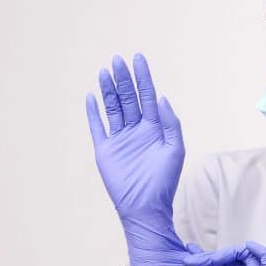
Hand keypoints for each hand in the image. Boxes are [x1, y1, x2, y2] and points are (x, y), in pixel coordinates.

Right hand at [85, 53, 186, 265]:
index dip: (143, 77)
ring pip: (113, 108)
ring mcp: (120, 139)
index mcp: (154, 128)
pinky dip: (93, 112)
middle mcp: (136, 130)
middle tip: (117, 60)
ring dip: (108, 90)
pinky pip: (97, 127)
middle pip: (128, 98)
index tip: (138, 59)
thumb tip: (161, 97)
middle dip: (123, 79)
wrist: (145, 207)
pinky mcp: (105, 150)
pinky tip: (91, 97)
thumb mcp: (174, 149)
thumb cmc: (164, 181)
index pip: (147, 96)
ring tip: (105, 71)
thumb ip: (171, 123)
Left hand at [183, 240, 265, 265]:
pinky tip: (248, 246)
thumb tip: (190, 260)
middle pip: (235, 259)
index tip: (191, 249)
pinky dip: (261, 252)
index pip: (226, 264)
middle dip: (216, 255)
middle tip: (197, 257)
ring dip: (231, 252)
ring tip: (213, 257)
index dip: (210, 255)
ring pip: (248, 258)